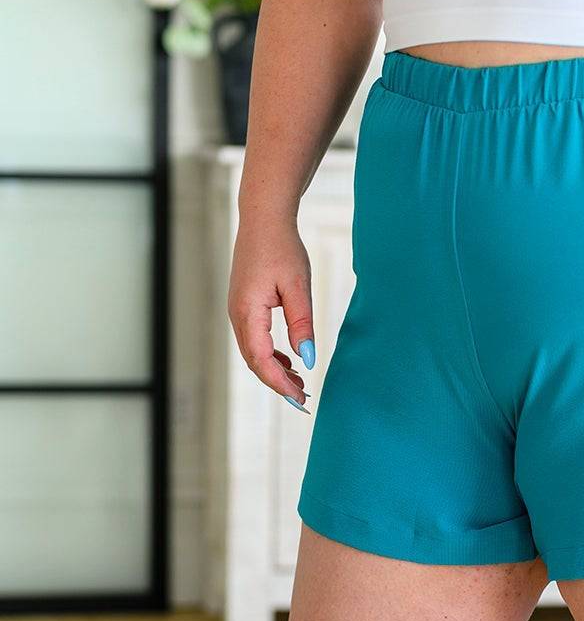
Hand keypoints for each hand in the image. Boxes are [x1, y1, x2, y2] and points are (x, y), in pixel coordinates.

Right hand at [228, 213, 315, 410]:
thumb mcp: (299, 286)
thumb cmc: (282, 248)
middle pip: (255, 362)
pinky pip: (255, 340)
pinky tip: (290, 361)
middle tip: (304, 400)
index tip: (301, 399)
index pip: (262, 360)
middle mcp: (237, 315)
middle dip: (278, 383)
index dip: (280, 383)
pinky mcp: (244, 307)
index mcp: (248, 312)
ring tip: (301, 384)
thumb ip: (302, 324)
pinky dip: (271, 355)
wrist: (263, 220)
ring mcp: (238, 312)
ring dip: (275, 371)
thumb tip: (308, 358)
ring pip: (254, 353)